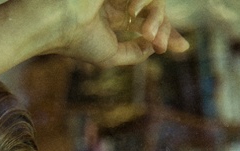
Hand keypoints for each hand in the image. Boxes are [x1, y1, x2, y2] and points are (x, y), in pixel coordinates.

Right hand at [53, 0, 190, 67]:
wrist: (57, 24)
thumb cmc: (78, 42)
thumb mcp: (111, 55)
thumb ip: (134, 52)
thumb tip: (155, 47)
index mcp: (109, 16)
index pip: (144, 21)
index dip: (165, 33)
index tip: (182, 47)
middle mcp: (113, 0)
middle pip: (154, 9)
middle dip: (166, 28)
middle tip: (167, 46)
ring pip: (152, 1)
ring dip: (158, 20)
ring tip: (150, 37)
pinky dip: (145, 4)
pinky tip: (134, 15)